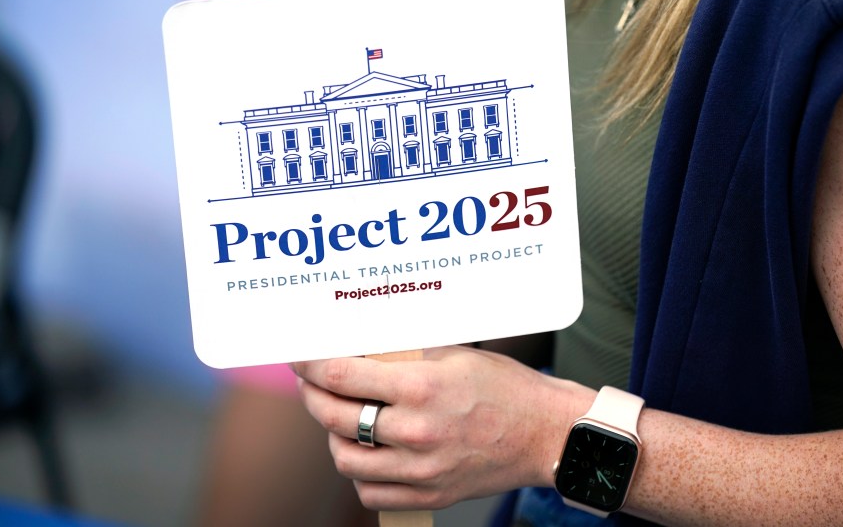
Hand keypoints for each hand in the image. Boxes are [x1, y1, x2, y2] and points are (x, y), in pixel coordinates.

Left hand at [292, 346, 593, 509]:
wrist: (545, 433)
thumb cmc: (504, 386)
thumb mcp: (452, 355)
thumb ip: (402, 355)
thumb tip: (356, 346)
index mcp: (422, 388)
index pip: (341, 376)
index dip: (309, 364)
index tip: (297, 356)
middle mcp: (417, 432)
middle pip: (335, 417)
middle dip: (312, 395)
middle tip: (310, 382)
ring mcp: (421, 470)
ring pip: (345, 458)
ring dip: (333, 435)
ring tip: (340, 417)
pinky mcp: (429, 495)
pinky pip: (370, 492)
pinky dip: (359, 471)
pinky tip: (365, 451)